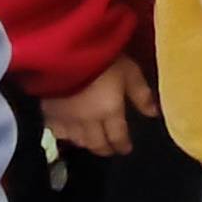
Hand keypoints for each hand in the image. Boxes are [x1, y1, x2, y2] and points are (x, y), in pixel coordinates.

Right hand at [40, 55, 158, 158]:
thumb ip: (141, 93)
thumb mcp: (129, 70)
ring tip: (92, 142)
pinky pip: (57, 132)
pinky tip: (68, 132)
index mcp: (109, 111)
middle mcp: (88, 121)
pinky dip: (66, 136)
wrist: (64, 51)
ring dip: (87, 143)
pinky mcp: (48, 112)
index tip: (126, 149)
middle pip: (97, 143)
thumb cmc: (101, 56)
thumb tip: (153, 114)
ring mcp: (66, 119)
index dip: (122, 145)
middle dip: (105, 148)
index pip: (117, 137)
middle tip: (110, 149)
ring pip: (78, 140)